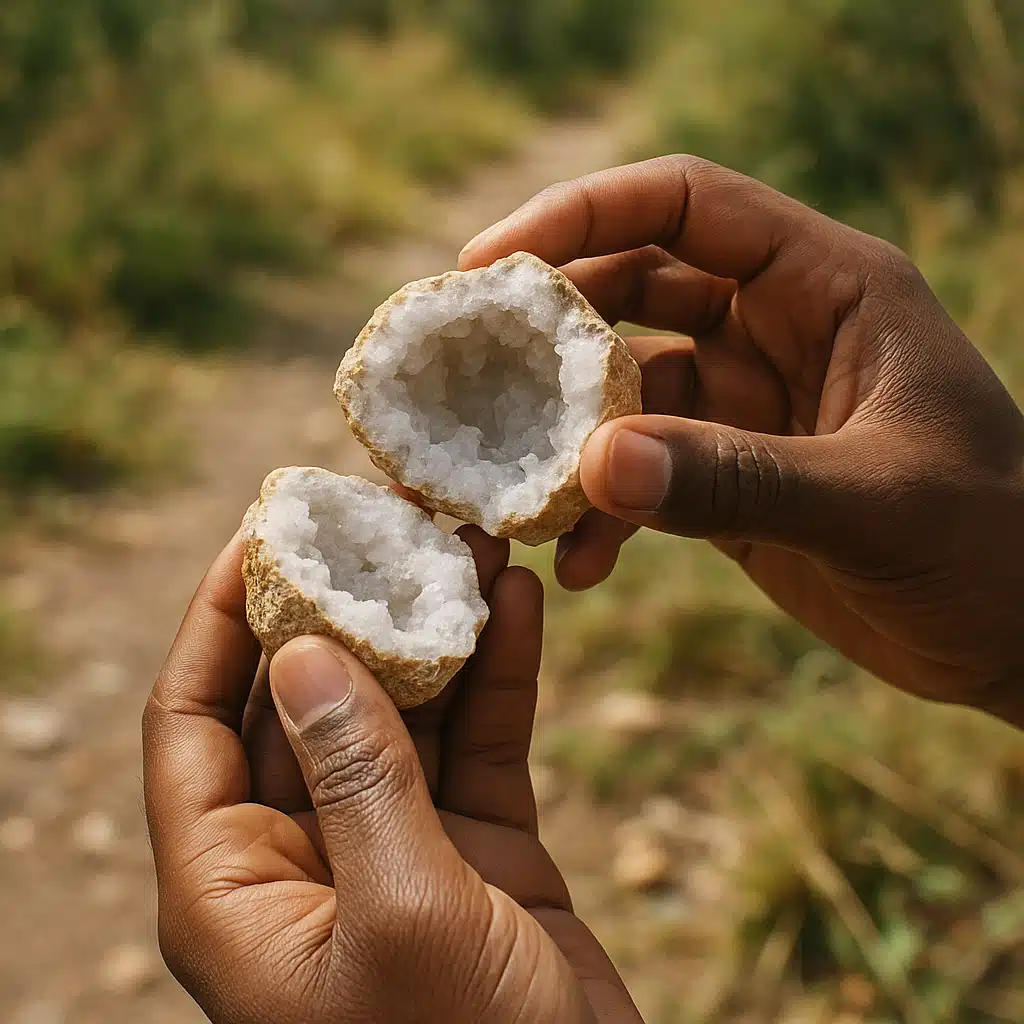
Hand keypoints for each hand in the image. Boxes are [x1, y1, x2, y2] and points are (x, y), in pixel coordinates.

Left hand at [143, 527, 640, 1022]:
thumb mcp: (401, 917)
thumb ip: (355, 778)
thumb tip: (303, 653)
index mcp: (238, 888)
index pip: (189, 724)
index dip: (216, 620)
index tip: (262, 531)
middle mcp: (307, 855)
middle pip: (303, 699)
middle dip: (344, 604)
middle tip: (385, 515)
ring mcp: (398, 846)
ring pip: (403, 708)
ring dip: (432, 626)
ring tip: (467, 538)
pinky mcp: (478, 847)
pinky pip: (480, 739)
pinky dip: (498, 673)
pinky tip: (519, 602)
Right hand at [460, 156, 1023, 725]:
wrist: (1019, 635)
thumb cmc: (991, 547)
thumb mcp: (874, 503)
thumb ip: (737, 480)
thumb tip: (594, 463)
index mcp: (826, 288)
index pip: (686, 205)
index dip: (583, 214)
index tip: (489, 261)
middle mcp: (776, 332)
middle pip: (633, 288)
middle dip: (549, 324)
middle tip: (466, 363)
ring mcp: (747, 408)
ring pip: (624, 390)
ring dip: (566, 434)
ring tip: (515, 487)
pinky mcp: (728, 479)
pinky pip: (641, 474)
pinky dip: (602, 511)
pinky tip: (581, 564)